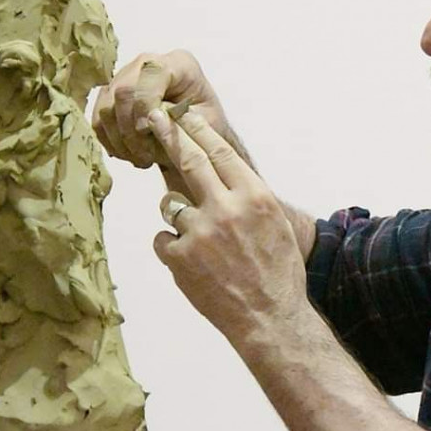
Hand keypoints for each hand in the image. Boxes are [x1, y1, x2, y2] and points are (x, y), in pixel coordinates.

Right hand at [92, 50, 227, 168]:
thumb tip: (155, 119)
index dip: (145, 104)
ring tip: (140, 159)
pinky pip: (98, 118)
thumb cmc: (207, 127)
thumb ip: (182, 120)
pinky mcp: (112, 94)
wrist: (198, 134)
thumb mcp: (205, 125)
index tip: (148, 133)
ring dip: (120, 139)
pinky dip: (110, 140)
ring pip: (107, 105)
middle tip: (145, 157)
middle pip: (123, 89)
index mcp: (180, 64)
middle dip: (130, 129)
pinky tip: (129, 154)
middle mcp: (149, 63)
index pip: (152, 74)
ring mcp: (127, 77)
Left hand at [146, 108, 307, 341]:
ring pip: (169, 204)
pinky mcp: (180, 258)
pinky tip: (195, 263)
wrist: (270, 317)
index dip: (198, 129)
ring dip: (178, 214)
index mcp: (255, 197)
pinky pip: (163, 238)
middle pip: (189, 161)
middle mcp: (227, 209)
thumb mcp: (274, 223)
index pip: (220, 151)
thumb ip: (248, 195)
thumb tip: (223, 170)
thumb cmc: (277, 270)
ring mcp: (200, 233)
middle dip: (168, 134)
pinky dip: (173, 247)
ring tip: (201, 239)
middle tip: (153, 117)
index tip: (183, 114)